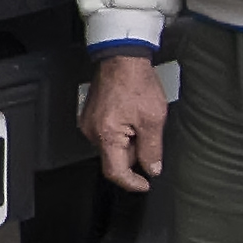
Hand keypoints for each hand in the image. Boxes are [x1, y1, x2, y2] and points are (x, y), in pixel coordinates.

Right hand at [82, 53, 169, 192]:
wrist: (123, 58)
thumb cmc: (136, 82)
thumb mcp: (153, 119)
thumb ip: (152, 149)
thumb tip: (152, 168)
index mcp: (106, 135)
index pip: (116, 172)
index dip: (132, 183)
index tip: (144, 184)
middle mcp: (93, 132)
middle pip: (115, 158)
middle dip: (134, 153)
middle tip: (148, 134)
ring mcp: (89, 123)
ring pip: (112, 145)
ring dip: (129, 140)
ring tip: (140, 119)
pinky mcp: (91, 115)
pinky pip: (107, 133)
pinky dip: (122, 131)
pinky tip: (131, 115)